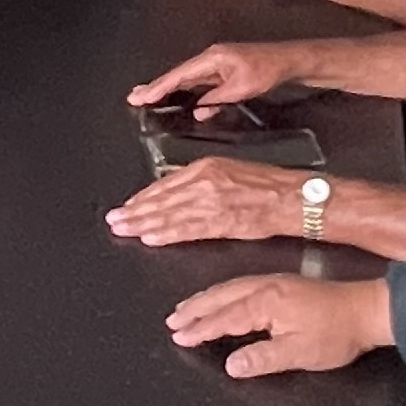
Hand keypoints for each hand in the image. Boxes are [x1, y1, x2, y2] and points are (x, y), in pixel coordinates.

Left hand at [106, 156, 310, 246]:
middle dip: (135, 212)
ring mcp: (211, 203)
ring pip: (170, 215)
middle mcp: (204, 183)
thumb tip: (178, 189)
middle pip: (162, 199)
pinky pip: (188, 230)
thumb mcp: (229, 169)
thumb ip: (202, 179)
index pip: (165, 184)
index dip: (143, 197)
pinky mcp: (221, 222)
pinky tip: (151, 238)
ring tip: (125, 230)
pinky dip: (167, 234)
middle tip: (114, 220)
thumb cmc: (266, 184)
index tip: (126, 205)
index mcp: (206, 167)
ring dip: (144, 224)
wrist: (291, 197)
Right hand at [125, 42, 297, 111]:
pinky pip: (196, 80)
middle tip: (133, 97)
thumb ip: (216, 100)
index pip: (179, 75)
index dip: (159, 87)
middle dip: (156, 86)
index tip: (141, 97)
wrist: (287, 60)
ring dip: (167, 87)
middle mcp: (209, 57)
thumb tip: (197, 110)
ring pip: (185, 77)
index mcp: (211, 58)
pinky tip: (174, 95)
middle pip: (178, 74)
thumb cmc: (266, 71)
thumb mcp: (241, 89)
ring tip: (146, 96)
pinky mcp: (221, 69)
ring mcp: (215, 63)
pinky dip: (183, 87)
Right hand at [167, 273, 393, 377]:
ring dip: (206, 298)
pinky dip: (223, 292)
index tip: (178, 337)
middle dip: (195, 308)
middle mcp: (265, 287)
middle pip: (221, 297)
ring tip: (186, 308)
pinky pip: (242, 284)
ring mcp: (275, 282)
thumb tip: (229, 366)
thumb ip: (262, 359)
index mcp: (266, 303)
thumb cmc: (335, 335)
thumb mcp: (299, 353)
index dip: (200, 329)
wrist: (367, 309)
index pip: (224, 318)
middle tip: (171, 320)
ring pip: (230, 287)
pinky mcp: (284, 283)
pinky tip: (222, 297)